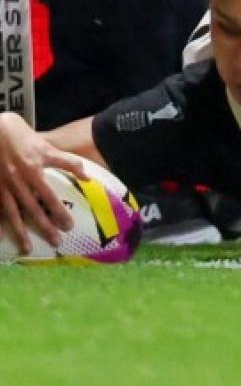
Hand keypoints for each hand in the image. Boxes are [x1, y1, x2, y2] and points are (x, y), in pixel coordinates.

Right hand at [0, 114, 88, 253]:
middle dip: (44, 227)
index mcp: (33, 171)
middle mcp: (17, 182)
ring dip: (20, 232)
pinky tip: (1, 238)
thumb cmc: (21, 137)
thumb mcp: (47, 146)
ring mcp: (2, 186)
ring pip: (12, 213)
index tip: (68, 226)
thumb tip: (87, 178)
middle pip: (32, 209)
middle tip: (56, 243)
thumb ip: (67, 162)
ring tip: (27, 248)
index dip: (58, 211)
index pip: (49, 197)